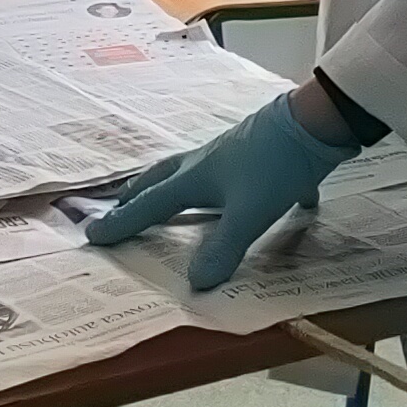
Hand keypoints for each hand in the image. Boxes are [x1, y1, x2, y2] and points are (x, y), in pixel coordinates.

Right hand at [83, 89, 353, 291]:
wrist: (315, 122)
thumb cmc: (275, 165)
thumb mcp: (248, 214)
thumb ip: (222, 249)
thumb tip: (194, 285)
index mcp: (195, 178)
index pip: (150, 205)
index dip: (122, 222)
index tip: (91, 234)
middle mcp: (206, 164)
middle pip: (162, 180)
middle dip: (138, 195)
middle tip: (118, 206)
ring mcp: (234, 156)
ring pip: (195, 175)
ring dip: (177, 189)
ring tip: (172, 201)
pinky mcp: (262, 156)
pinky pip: (245, 179)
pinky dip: (244, 193)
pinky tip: (262, 205)